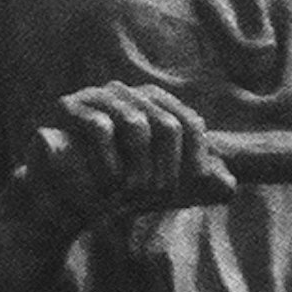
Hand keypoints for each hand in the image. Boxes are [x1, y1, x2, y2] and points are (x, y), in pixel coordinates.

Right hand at [9, 84, 231, 237]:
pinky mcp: (70, 106)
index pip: (191, 124)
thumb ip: (193, 184)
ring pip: (137, 125)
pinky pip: (100, 127)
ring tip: (133, 193)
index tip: (186, 188)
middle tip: (158, 195)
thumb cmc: (115, 189)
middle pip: (168, 125)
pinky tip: (110, 183)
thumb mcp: (159, 186)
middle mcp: (130, 93)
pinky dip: (110, 160)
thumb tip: (229, 187)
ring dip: (140, 167)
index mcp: (156, 103)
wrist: (61, 198)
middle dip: (167, 167)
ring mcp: (99, 96)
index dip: (195, 157)